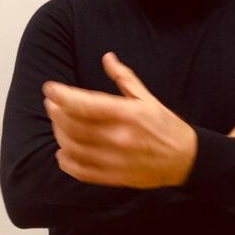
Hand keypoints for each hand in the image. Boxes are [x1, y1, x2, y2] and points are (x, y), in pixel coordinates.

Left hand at [43, 52, 196, 188]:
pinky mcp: (114, 177)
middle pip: (74, 126)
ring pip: (73, 148)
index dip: (63, 96)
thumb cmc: (165, 125)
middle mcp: (120, 138)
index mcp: (128, 114)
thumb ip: (124, 78)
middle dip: (56, 113)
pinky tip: (63, 151)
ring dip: (59, 134)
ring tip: (58, 124)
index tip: (50, 88)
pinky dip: (66, 162)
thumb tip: (107, 58)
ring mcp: (115, 160)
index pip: (85, 105)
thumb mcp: (147, 97)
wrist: (184, 159)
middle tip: (52, 103)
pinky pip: (81, 171)